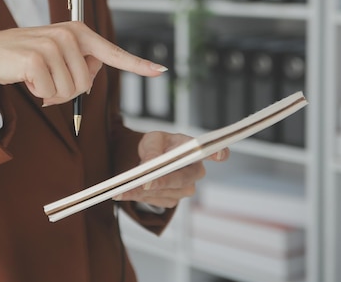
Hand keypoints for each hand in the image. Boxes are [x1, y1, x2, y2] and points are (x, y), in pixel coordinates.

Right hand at [0, 22, 167, 110]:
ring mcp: (52, 44)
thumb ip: (82, 64)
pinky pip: (50, 93)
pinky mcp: (35, 58)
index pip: (113, 53)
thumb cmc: (29, 58)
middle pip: (86, 85)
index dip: (137, 64)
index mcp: (80, 33)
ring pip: (69, 91)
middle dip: (67, 91)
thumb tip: (94, 75)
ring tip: (37, 78)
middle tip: (48, 80)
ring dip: (52, 93)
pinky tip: (27, 79)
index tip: (160, 71)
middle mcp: (69, 35)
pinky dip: (39, 93)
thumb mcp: (59, 58)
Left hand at [113, 131, 229, 208]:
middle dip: (162, 182)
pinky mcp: (173, 200)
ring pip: (165, 192)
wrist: (151, 159)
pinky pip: (155, 201)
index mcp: (194, 150)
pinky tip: (122, 193)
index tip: (220, 154)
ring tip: (121, 188)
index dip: (218, 153)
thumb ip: (152, 150)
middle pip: (182, 179)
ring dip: (142, 191)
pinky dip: (137, 197)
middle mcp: (195, 171)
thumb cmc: (158, 145)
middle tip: (143, 183)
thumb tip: (150, 164)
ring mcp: (186, 188)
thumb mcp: (152, 140)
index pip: (211, 152)